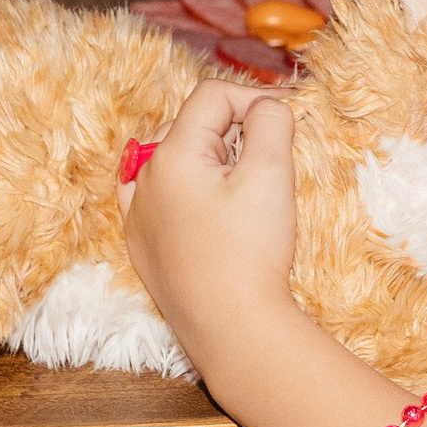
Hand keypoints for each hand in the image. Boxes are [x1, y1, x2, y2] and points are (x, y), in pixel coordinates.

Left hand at [121, 80, 299, 351]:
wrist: (232, 330)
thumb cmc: (252, 251)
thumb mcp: (271, 173)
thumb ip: (271, 121)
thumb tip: (267, 106)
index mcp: (170, 154)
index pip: (213, 96)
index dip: (255, 99)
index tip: (288, 122)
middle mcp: (143, 180)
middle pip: (192, 126)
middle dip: (234, 131)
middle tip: (270, 163)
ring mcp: (138, 215)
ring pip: (176, 160)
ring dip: (212, 161)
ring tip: (244, 191)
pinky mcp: (144, 246)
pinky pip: (162, 197)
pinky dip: (188, 190)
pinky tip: (210, 208)